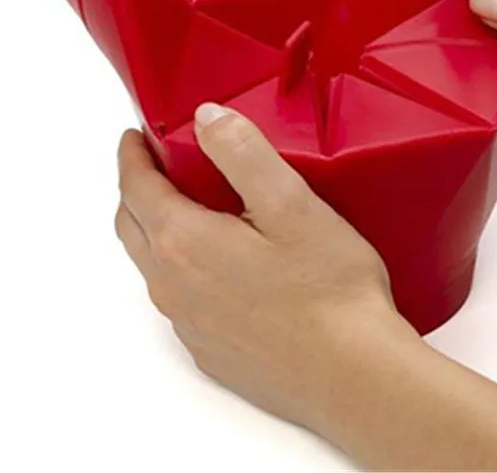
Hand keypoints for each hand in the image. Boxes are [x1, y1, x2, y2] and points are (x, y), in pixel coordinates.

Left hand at [116, 104, 496, 470]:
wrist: (365, 384)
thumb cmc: (339, 297)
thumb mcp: (297, 207)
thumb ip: (253, 154)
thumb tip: (216, 113)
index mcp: (193, 247)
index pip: (137, 187)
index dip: (132, 149)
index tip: (137, 121)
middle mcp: (186, 286)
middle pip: (142, 225)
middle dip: (146, 182)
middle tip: (166, 149)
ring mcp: (206, 323)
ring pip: (166, 261)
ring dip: (171, 223)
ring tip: (200, 190)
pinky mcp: (234, 348)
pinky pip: (195, 293)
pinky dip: (198, 260)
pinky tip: (236, 253)